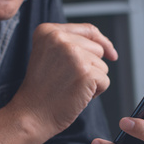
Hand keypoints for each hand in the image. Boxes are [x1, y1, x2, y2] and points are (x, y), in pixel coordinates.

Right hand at [8, 22, 117, 139]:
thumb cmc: (42, 91)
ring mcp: (73, 54)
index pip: (88, 30)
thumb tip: (107, 48)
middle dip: (91, 67)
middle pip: (97, 49)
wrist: (31, 114)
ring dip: (93, 81)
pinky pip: (105, 81)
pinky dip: (96, 92)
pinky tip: (77, 95)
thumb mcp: (49, 56)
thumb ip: (71, 44)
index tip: (111, 53)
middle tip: (68, 80)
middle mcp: (60, 38)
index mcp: (48, 31)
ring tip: (70, 88)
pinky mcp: (85, 72)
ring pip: (103, 66)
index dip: (102, 42)